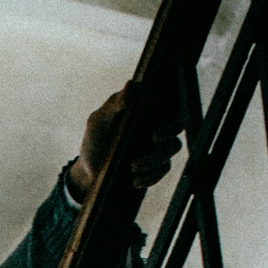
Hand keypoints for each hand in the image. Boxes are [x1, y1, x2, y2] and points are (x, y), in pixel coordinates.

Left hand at [68, 83, 180, 199]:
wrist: (89, 174)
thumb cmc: (94, 140)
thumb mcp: (99, 120)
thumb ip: (115, 104)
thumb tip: (131, 85)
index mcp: (144, 109)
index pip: (168, 101)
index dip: (172, 104)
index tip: (159, 114)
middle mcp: (156, 125)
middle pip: (178, 122)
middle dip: (170, 129)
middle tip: (154, 137)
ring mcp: (158, 146)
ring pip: (171, 147)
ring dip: (154, 158)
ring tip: (132, 167)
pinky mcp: (156, 166)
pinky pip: (163, 169)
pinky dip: (151, 176)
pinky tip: (135, 181)